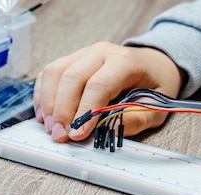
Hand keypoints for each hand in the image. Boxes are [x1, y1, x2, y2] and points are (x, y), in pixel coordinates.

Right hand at [33, 41, 183, 141]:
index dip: (85, 112)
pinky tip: (44, 115)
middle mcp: (101, 52)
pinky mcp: (71, 60)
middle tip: (59, 136)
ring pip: (55, 72)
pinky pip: (49, 73)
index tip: (77, 135)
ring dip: (48, 103)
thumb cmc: (155, 86)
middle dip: (62, 110)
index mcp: (125, 61)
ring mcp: (83, 53)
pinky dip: (43, 95)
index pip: (99, 85)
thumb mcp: (157, 107)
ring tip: (50, 128)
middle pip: (72, 77)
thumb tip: (111, 130)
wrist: (154, 65)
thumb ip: (136, 119)